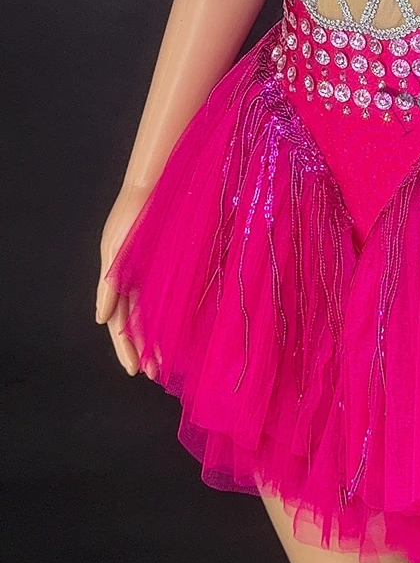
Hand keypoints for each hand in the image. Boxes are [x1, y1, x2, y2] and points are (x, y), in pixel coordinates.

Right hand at [95, 185, 150, 376]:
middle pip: (134, 325)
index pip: (118, 322)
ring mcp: (150, 276)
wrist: (156, 188)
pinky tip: (177, 335)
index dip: (125, 346)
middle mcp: (134, 281)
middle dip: (141, 350)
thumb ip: (108, 285)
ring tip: (164, 364)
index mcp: (117, 279)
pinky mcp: (169, 268)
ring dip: (155, 341)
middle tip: (152, 374)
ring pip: (151, 317)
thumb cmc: (132, 217)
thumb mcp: (116, 251)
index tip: (134, 369)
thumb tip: (100, 319)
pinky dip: (167, 319)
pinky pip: (166, 300)